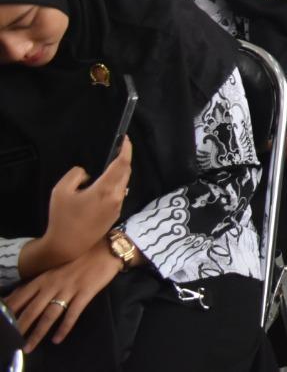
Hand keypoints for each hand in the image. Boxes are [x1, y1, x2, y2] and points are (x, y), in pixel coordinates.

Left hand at [8, 245, 122, 351]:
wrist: (106, 249)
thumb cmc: (79, 257)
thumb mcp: (55, 266)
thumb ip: (39, 280)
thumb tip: (20, 293)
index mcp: (44, 277)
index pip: (21, 296)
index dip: (11, 310)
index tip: (3, 322)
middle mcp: (53, 284)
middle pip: (32, 310)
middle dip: (20, 327)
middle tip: (12, 341)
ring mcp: (69, 289)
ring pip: (49, 315)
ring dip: (38, 333)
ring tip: (29, 347)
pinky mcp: (85, 293)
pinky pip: (72, 314)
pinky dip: (64, 328)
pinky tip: (57, 339)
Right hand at [36, 139, 131, 271]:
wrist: (66, 246)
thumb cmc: (62, 218)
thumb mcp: (61, 190)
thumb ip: (77, 174)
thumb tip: (90, 174)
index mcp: (106, 189)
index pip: (122, 163)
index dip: (126, 149)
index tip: (126, 139)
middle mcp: (117, 197)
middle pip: (125, 172)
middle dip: (123, 159)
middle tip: (118, 149)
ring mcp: (118, 207)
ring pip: (123, 184)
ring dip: (119, 173)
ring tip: (109, 166)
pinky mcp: (115, 215)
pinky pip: (119, 194)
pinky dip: (115, 185)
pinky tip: (103, 185)